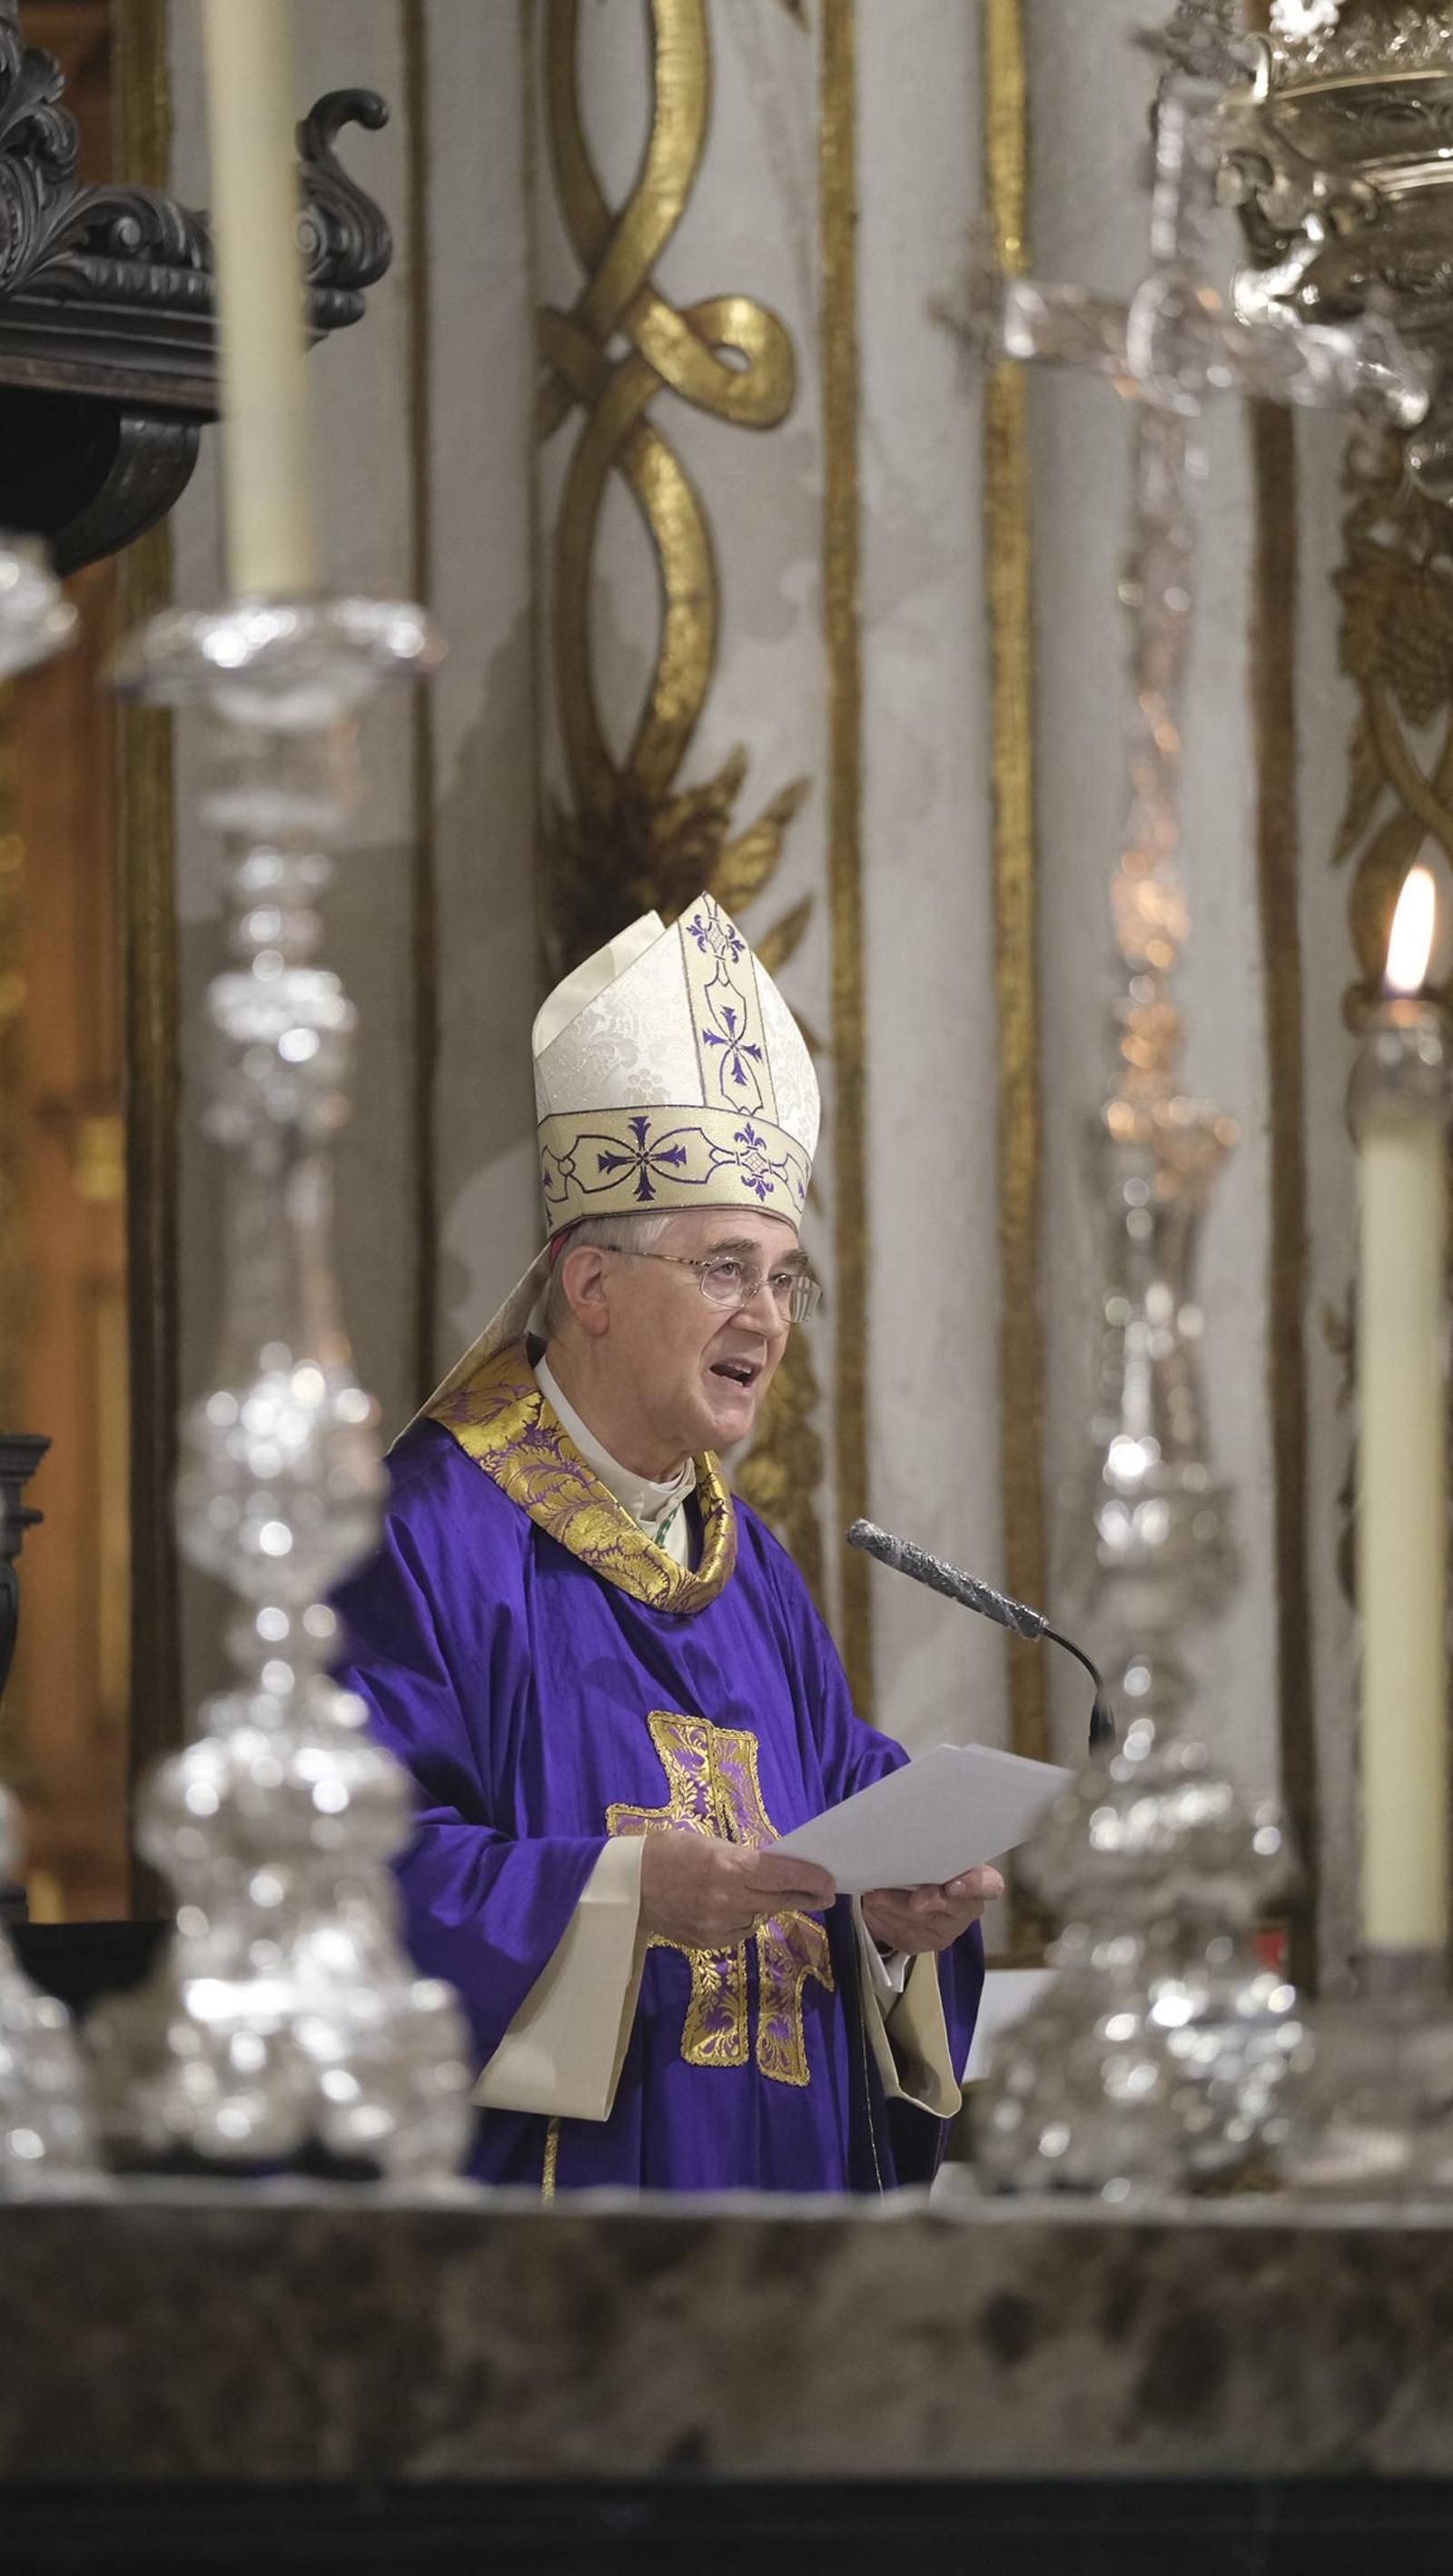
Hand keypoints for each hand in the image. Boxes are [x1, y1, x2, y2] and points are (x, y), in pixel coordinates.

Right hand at [638, 1831, 836, 1949]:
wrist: (626, 1886)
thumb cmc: (666, 1852)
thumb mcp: (708, 1843)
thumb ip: (742, 1859)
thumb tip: (774, 1870)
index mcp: (728, 1866)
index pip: (782, 1875)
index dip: (810, 1879)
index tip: (829, 1882)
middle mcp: (728, 1899)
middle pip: (779, 1901)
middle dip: (804, 1897)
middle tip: (823, 1894)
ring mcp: (717, 1925)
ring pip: (758, 1917)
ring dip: (761, 1906)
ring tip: (742, 1890)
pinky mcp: (707, 1943)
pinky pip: (738, 1932)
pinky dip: (739, 1919)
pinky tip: (722, 1907)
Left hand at [861, 1864, 1003, 1956]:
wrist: (920, 1886)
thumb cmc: (931, 1862)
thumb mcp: (935, 1851)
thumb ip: (931, 1850)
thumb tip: (904, 1841)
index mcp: (980, 1880)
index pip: (989, 1885)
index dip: (974, 1886)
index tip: (952, 1885)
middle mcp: (968, 1909)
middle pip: (953, 1909)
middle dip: (928, 1902)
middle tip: (910, 1899)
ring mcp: (949, 1929)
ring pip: (923, 1925)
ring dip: (896, 1910)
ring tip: (874, 1897)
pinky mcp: (927, 1942)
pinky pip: (907, 1938)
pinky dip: (887, 1924)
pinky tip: (873, 1911)